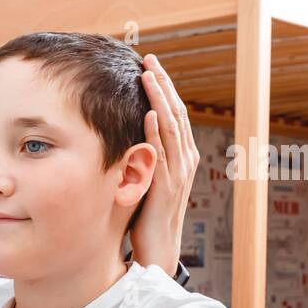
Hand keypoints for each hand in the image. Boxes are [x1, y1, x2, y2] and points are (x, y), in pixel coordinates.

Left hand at [133, 53, 198, 275]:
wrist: (158, 249)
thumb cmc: (148, 215)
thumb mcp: (146, 178)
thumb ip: (141, 156)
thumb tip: (123, 135)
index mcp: (181, 155)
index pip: (173, 113)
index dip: (163, 88)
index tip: (149, 65)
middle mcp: (184, 160)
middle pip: (175, 112)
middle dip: (163, 84)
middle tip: (149, 58)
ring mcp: (177, 173)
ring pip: (171, 128)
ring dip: (159, 100)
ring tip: (149, 75)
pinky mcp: (166, 188)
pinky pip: (162, 155)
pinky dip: (155, 133)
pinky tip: (147, 113)